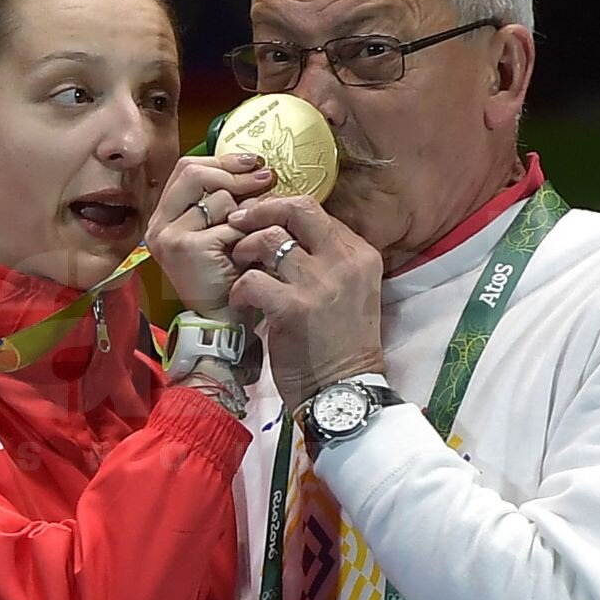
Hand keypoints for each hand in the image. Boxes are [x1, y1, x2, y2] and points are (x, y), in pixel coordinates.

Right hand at [145, 152, 272, 317]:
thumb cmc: (229, 274)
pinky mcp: (187, 248)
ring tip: (253, 234)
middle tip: (266, 179)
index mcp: (165, 215)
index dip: (222, 160)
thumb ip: (227, 201)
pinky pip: (228, 224)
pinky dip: (247, 235)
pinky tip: (252, 252)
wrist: (224, 320)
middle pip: (196, 173)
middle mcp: (159, 224)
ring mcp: (170, 235)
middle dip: (236, 175)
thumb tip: (257, 168)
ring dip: (246, 213)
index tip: (253, 162)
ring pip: (218, 198)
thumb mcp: (223, 230)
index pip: (188, 168)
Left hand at [228, 196, 384, 410]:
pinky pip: (252, 278)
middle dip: (261, 210)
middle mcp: (344, 262)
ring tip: (239, 264)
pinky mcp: (292, 308)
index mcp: (361, 255)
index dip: (282, 211)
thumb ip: (329, 260)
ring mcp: (318, 283)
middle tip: (239, 221)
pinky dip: (239, 288)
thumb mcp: (352, 292)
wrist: (344, 391)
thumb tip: (291, 232)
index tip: (262, 222)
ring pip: (270, 238)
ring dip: (245, 248)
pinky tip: (241, 300)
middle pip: (298, 209)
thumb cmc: (343, 345)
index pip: (317, 212)